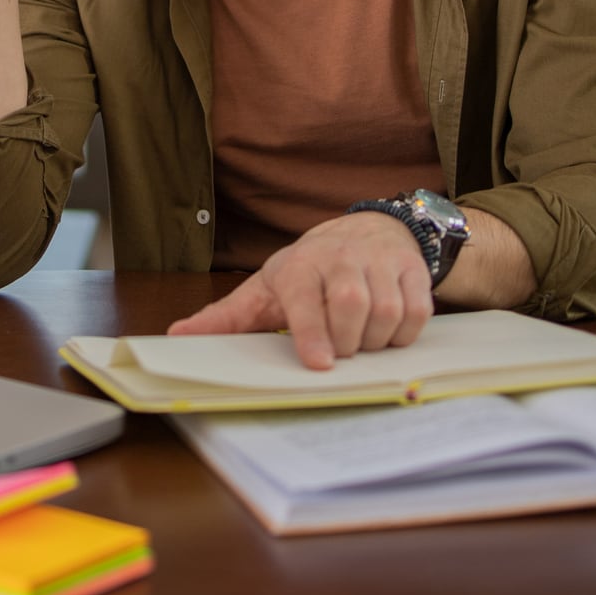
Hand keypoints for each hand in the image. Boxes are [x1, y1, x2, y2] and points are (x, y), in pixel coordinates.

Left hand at [166, 212, 435, 369]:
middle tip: (339, 352)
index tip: (319, 364)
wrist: (365, 230)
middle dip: (348, 342)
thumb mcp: (265, 289)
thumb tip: (178, 338)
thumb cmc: (310, 269)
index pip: (306, 298)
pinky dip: (403, 334)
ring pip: (387, 312)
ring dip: (375, 341)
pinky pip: (417, 313)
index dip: (312, 332)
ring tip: (360, 341)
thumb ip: (225, 318)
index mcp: (300, 266)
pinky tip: (386, 333)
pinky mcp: (412, 270)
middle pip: (352, 306)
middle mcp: (342, 258)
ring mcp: (380, 262)